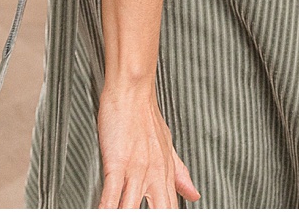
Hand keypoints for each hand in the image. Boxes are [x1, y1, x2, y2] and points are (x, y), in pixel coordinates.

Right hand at [96, 84, 199, 208]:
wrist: (132, 93)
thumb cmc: (144, 120)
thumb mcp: (168, 149)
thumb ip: (180, 174)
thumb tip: (196, 194)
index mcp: (166, 174)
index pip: (171, 211)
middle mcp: (155, 175)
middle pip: (159, 213)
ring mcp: (137, 170)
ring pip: (132, 210)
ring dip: (124, 217)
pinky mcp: (118, 163)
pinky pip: (112, 194)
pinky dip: (106, 209)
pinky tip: (102, 216)